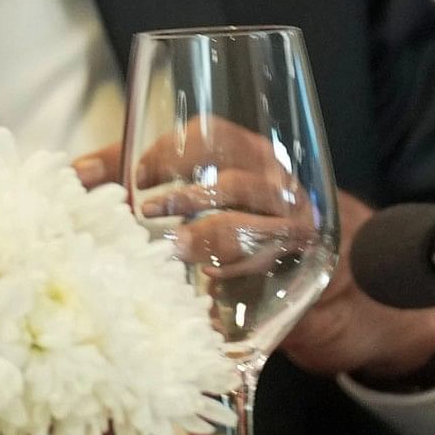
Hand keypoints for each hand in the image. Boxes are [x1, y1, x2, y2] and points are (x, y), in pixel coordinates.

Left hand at [70, 149, 434, 385]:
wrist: (361, 300)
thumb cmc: (260, 245)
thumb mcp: (208, 211)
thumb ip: (149, 191)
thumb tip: (73, 179)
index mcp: (251, 159)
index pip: (207, 135)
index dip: (161, 150)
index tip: (118, 173)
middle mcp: (281, 184)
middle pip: (235, 169)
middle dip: (184, 187)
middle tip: (141, 210)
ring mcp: (302, 226)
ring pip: (258, 214)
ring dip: (211, 231)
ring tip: (173, 248)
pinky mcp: (317, 269)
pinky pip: (279, 263)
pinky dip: (242, 269)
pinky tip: (212, 281)